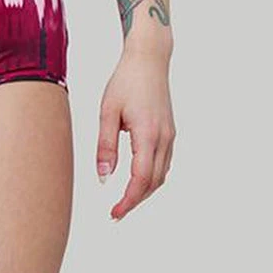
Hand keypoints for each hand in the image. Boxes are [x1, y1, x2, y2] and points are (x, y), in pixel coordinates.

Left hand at [96, 45, 175, 221]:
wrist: (150, 58)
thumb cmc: (126, 81)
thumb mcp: (107, 113)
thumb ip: (105, 147)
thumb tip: (103, 177)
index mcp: (148, 134)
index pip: (141, 179)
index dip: (128, 200)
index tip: (114, 212)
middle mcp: (164, 137)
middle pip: (153, 183)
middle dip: (135, 201)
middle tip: (115, 213)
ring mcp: (170, 136)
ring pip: (161, 176)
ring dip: (144, 193)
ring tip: (124, 202)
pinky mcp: (169, 133)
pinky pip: (163, 165)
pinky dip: (151, 180)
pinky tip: (137, 183)